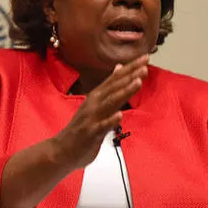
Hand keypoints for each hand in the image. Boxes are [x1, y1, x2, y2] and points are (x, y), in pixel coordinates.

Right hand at [51, 55, 148, 169]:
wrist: (62, 150)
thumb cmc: (82, 127)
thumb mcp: (96, 103)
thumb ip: (109, 87)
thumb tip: (120, 68)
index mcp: (97, 96)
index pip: (116, 78)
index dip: (131, 68)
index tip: (145, 57)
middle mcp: (94, 103)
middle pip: (115, 87)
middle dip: (130, 76)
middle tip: (145, 65)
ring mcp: (92, 117)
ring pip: (110, 102)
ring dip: (124, 91)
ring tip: (138, 82)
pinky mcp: (90, 132)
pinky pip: (102, 126)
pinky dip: (111, 120)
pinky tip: (120, 114)